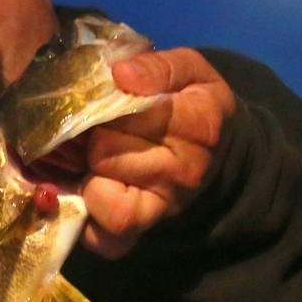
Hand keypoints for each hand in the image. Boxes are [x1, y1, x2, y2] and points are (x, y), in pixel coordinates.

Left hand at [81, 47, 235, 258]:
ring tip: (99, 154)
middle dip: (94, 133)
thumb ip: (158, 65)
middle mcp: (186, 172)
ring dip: (88, 170)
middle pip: (106, 149)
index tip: (114, 93)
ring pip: (99, 192)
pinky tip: (89, 188)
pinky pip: (100, 236)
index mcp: (201, 124)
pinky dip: (84, 214)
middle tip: (102, 125)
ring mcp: (163, 208)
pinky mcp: (140, 234)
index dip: (110, 99)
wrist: (217, 154)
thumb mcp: (189, 70)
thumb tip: (121, 74)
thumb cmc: (193, 104)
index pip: (133, 111)